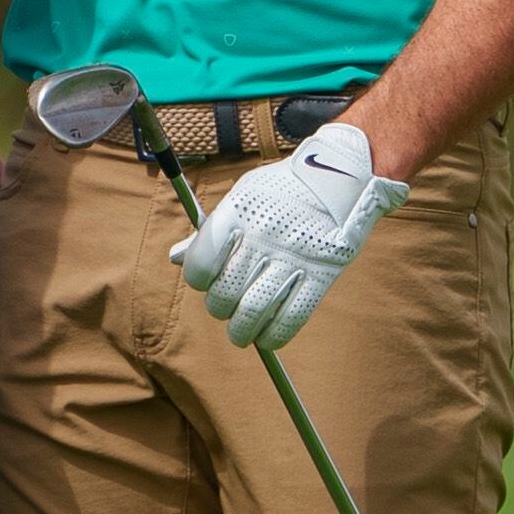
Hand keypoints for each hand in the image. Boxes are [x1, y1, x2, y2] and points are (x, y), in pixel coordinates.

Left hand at [172, 124, 407, 348]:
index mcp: (238, 213)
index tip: (205, 281)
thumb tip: (175, 258)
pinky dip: (274, 335)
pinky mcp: (320, 274)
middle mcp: (262, 236)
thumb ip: (209, 231)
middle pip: (225, 292)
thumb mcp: (241, 196)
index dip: (198, 279)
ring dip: (241, 330)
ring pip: (253, 311)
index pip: (201, 263)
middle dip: (220, 308)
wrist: (338, 176)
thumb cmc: (280, 190)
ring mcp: (293, 257)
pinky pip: (291, 318)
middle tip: (224, 307)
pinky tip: (266, 336)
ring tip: (240, 332)